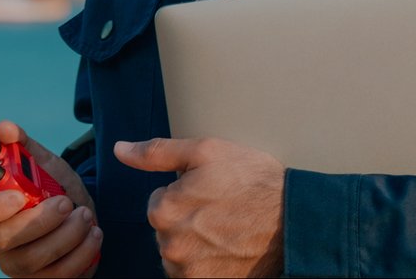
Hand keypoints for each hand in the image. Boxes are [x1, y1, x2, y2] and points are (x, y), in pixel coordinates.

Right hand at [0, 121, 100, 278]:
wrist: (82, 216)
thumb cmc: (54, 190)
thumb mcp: (44, 164)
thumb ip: (23, 146)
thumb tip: (3, 128)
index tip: (20, 195)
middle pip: (1, 241)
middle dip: (38, 221)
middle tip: (66, 203)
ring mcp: (17, 267)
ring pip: (31, 260)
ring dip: (64, 236)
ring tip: (85, 215)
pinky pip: (56, 276)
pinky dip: (80, 254)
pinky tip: (93, 234)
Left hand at [115, 137, 284, 278]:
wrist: (296, 222)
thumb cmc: (254, 181)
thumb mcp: (207, 151)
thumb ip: (157, 152)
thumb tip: (120, 150)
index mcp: (164, 209)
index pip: (160, 201)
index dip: (186, 193)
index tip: (211, 192)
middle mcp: (170, 245)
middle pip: (168, 229)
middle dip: (188, 219)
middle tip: (222, 210)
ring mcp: (187, 271)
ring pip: (179, 253)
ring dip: (196, 244)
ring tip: (227, 231)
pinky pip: (192, 273)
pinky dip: (206, 264)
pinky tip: (228, 251)